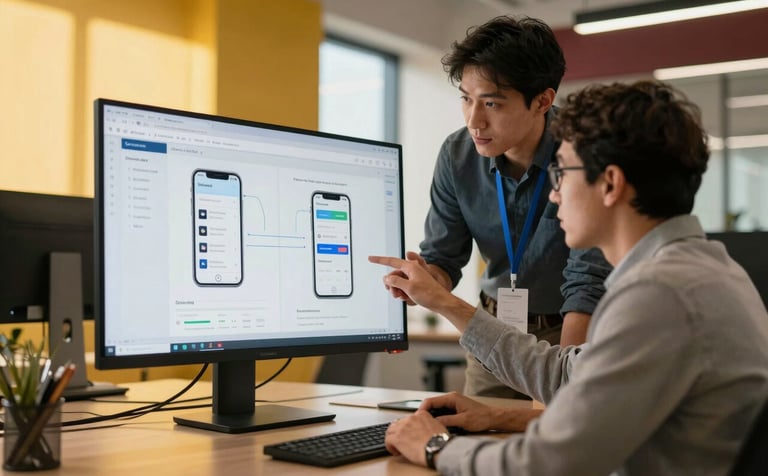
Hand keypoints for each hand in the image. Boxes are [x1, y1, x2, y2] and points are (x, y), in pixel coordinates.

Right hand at [368, 252, 453, 310]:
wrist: (441, 302)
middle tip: (395, 294)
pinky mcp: (416, 285)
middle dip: (392, 285)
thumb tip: (386, 278)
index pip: (392, 262)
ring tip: (403, 298)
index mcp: (410, 267)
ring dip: (398, 291)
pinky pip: (404, 287)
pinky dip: (404, 293)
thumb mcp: (408, 287)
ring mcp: (414, 278)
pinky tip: (408, 299)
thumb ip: (395, 281)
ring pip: (398, 283)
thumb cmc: (428, 294)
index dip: (380, 260)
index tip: (370, 258)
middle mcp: (412, 271)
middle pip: (394, 276)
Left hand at [385, 410, 447, 465]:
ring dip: (392, 438)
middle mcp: (411, 418)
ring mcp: (402, 427)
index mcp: (421, 414)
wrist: (438, 448)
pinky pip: (388, 440)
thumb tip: (429, 430)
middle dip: (399, 432)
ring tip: (396, 446)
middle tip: (401, 440)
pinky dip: (390, 446)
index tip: (409, 432)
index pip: (409, 418)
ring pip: (390, 430)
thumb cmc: (441, 441)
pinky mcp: (397, 438)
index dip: (408, 426)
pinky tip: (395, 451)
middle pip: (398, 423)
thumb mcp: (439, 426)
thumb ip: (431, 424)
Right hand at [422, 392, 541, 432]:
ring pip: (436, 409)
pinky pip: (442, 412)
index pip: (430, 401)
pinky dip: (438, 418)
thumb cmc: (481, 418)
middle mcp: (450, 398)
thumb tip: (433, 422)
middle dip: (425, 414)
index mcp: (451, 398)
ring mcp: (452, 403)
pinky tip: (437, 426)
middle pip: (432, 405)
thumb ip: (447, 421)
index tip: (417, 419)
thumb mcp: (463, 421)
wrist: (493, 418)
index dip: (422, 410)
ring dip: (432, 417)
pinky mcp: (454, 409)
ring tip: (427, 426)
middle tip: (420, 425)